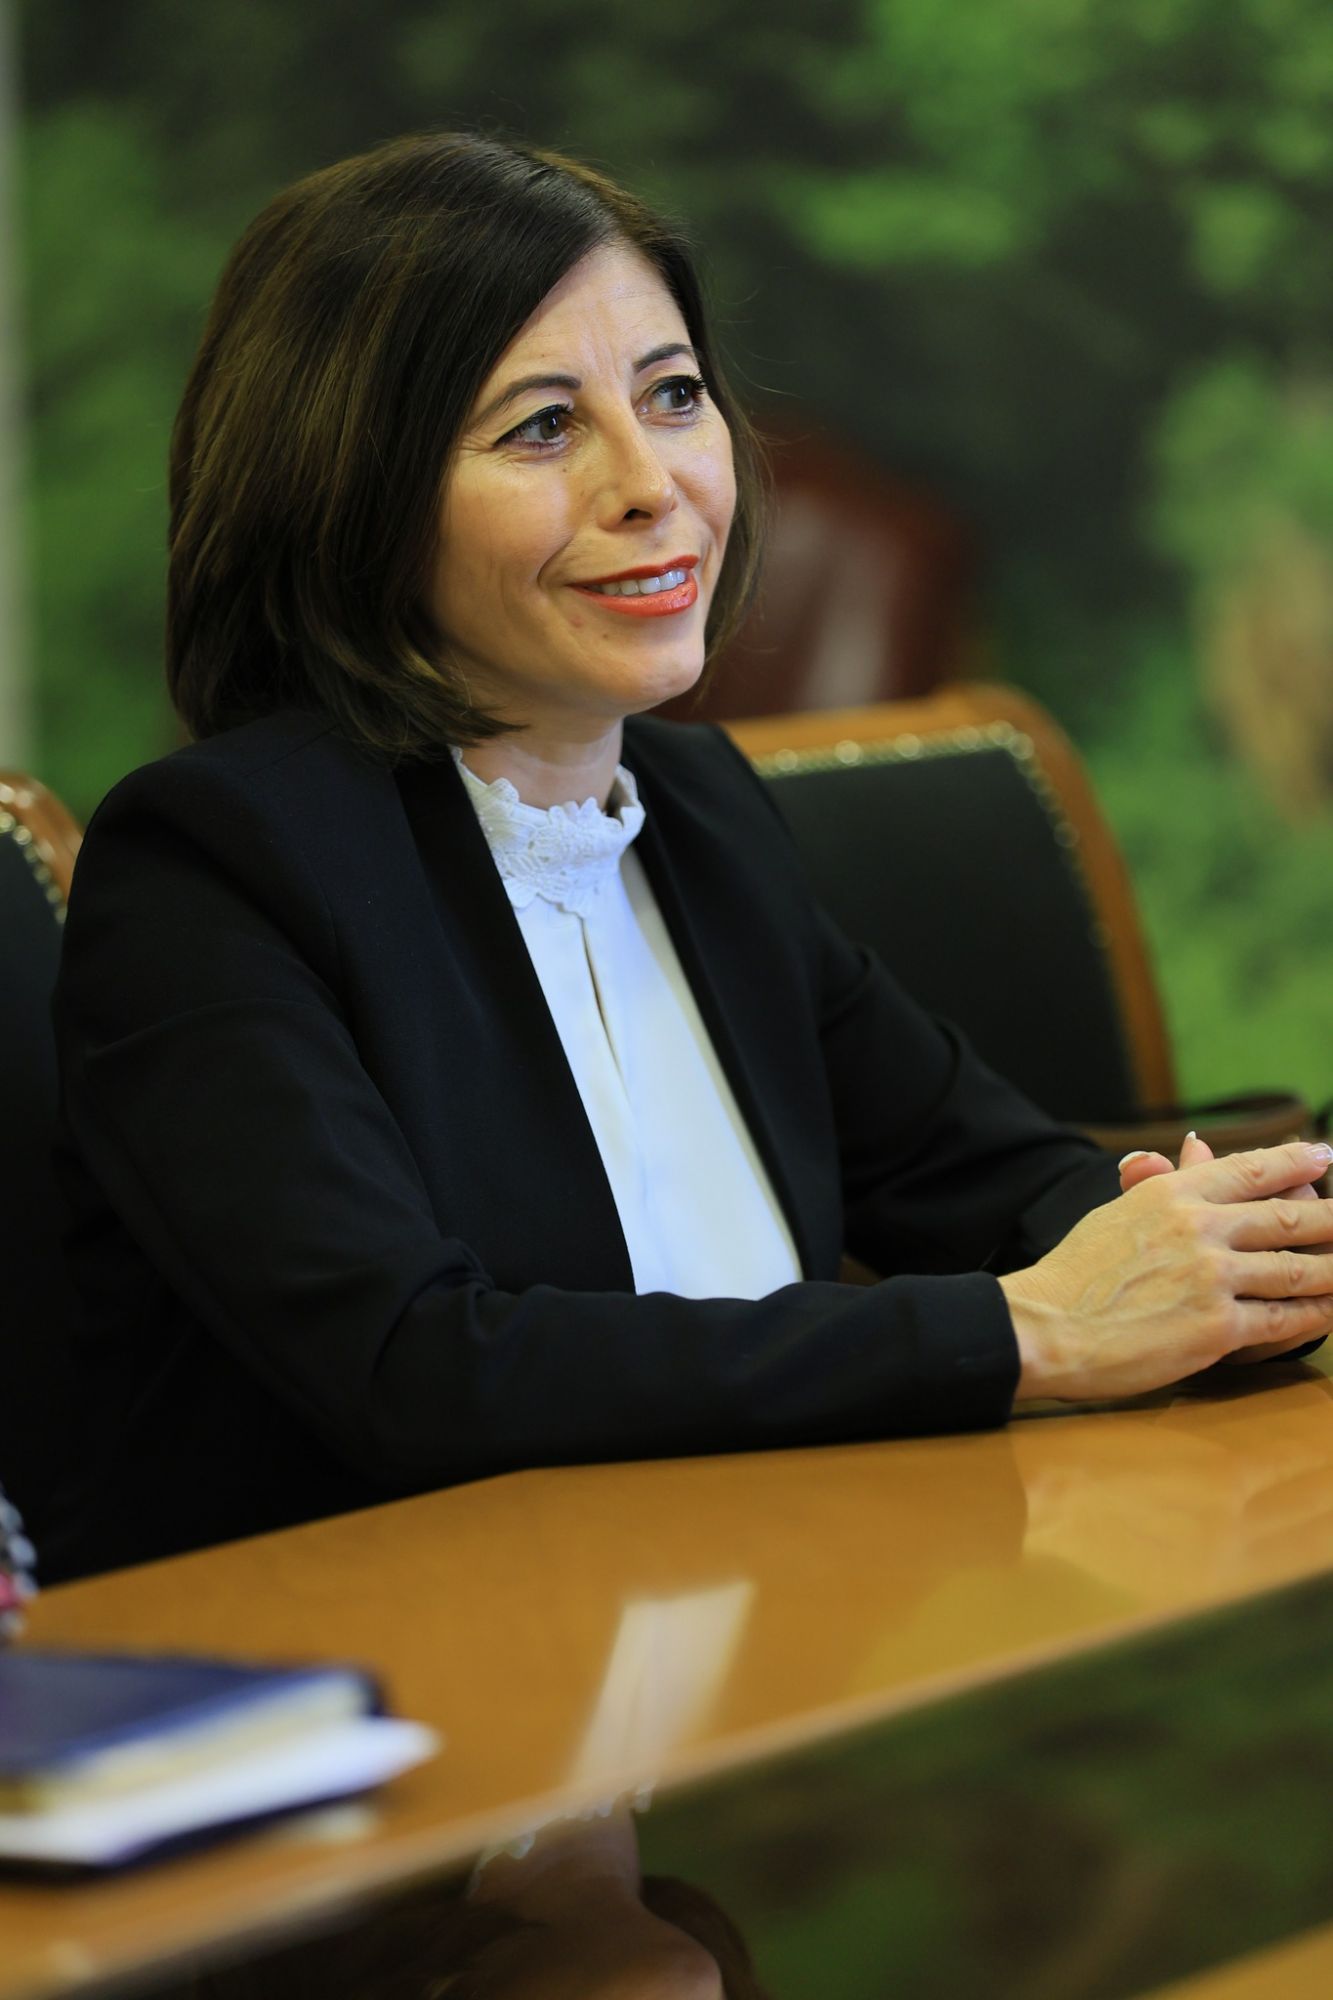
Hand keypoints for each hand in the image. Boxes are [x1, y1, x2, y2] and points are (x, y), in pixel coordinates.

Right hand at [1002, 1139, 1332, 1402]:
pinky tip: (1330, 1310)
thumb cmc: (1074, 1275)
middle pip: (1289, 1219)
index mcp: (1172, 1194)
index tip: (1324, 1155)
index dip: (1295, 1163)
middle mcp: (1199, 1226)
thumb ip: (1163, 1184)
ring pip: (1297, 1269)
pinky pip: (1283, 1319)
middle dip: (1332, 1220)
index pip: (1250, 1170)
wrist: (1046, 1326)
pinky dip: (1315, 1315)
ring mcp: (1212, 1276)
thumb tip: (1194, 1148)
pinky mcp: (1217, 1326)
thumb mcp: (1118, 1214)